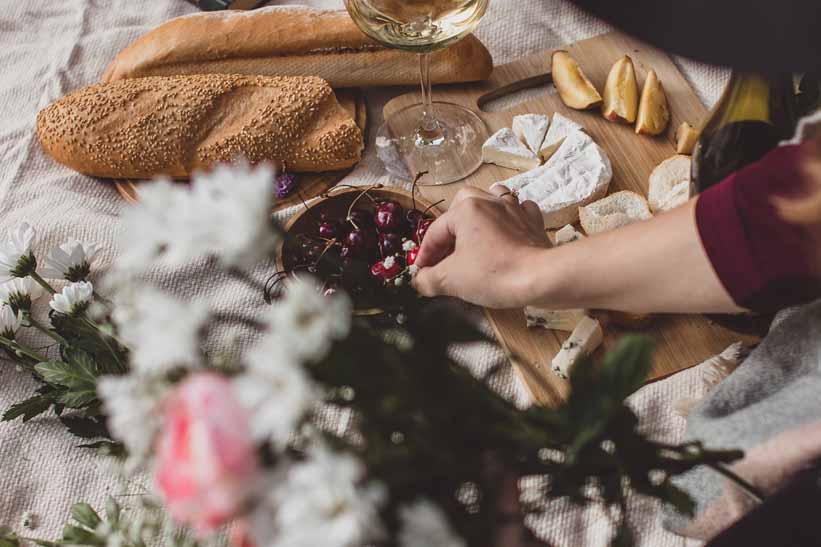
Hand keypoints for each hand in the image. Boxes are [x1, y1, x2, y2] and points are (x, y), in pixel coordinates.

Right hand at [412, 185, 548, 307]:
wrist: (542, 277)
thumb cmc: (494, 273)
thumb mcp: (451, 280)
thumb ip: (428, 279)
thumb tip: (419, 280)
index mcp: (465, 210)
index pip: (435, 232)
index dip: (425, 255)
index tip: (422, 273)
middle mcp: (489, 201)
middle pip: (462, 204)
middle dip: (451, 225)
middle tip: (447, 250)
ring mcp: (514, 208)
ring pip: (493, 198)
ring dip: (481, 212)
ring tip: (475, 231)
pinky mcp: (533, 221)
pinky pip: (519, 210)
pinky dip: (511, 218)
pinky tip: (508, 232)